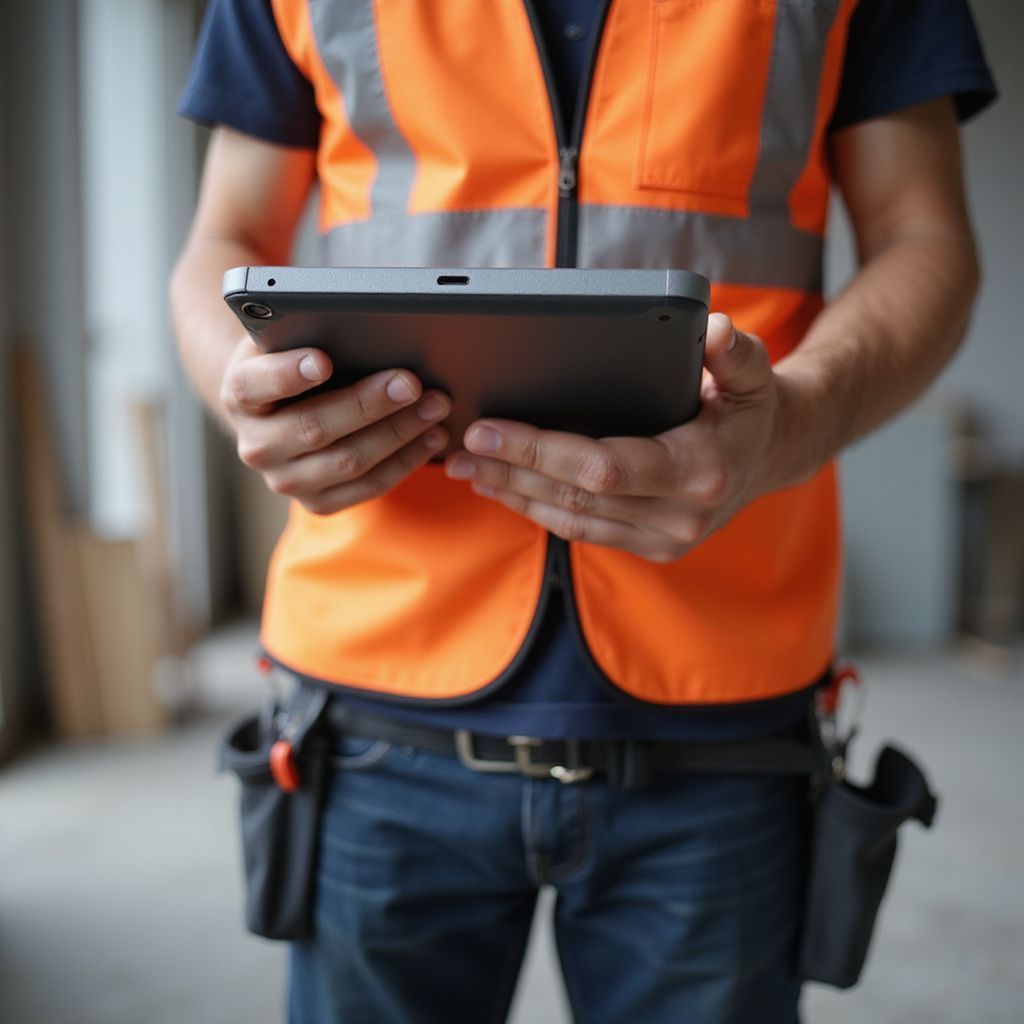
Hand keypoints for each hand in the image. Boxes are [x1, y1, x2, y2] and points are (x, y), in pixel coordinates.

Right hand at [220, 337, 450, 514]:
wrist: (280, 410)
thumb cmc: (293, 361)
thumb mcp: (287, 338)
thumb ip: (306, 332)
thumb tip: (358, 325)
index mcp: (239, 394)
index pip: (252, 385)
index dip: (287, 374)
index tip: (323, 360)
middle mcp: (255, 445)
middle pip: (314, 427)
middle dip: (369, 404)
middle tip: (411, 383)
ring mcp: (285, 480)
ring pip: (347, 462)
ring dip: (399, 434)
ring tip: (435, 407)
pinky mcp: (318, 503)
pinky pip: (368, 487)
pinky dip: (405, 461)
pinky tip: (432, 438)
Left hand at [444, 314, 805, 561]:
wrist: (771, 456)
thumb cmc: (751, 406)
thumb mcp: (753, 371)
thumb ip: (733, 352)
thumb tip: (714, 329)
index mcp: (700, 471)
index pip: (603, 468)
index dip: (539, 451)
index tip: (488, 430)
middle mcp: (681, 516)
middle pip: (575, 497)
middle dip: (512, 470)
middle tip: (461, 447)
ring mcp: (664, 540)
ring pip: (570, 521)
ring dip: (514, 494)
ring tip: (466, 468)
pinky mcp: (649, 548)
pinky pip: (581, 532)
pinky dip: (538, 510)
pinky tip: (505, 488)